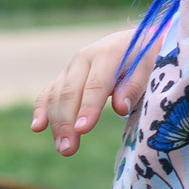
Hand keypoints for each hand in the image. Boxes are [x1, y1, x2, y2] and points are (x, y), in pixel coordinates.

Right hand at [29, 28, 152, 155]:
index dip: (88, 108)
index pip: (95, 85)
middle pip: (70, 93)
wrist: (135, 39)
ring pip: (56, 95)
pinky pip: (48, 93)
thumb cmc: (147, 57)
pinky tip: (37, 127)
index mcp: (107, 53)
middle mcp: (83, 58)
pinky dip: (41, 110)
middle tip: (68, 149)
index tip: (82, 130)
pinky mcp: (64, 76)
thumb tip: (119, 108)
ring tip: (62, 149)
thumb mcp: (151, 66)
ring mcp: (70, 67)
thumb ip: (135, 85)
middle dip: (66, 122)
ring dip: (56, 123)